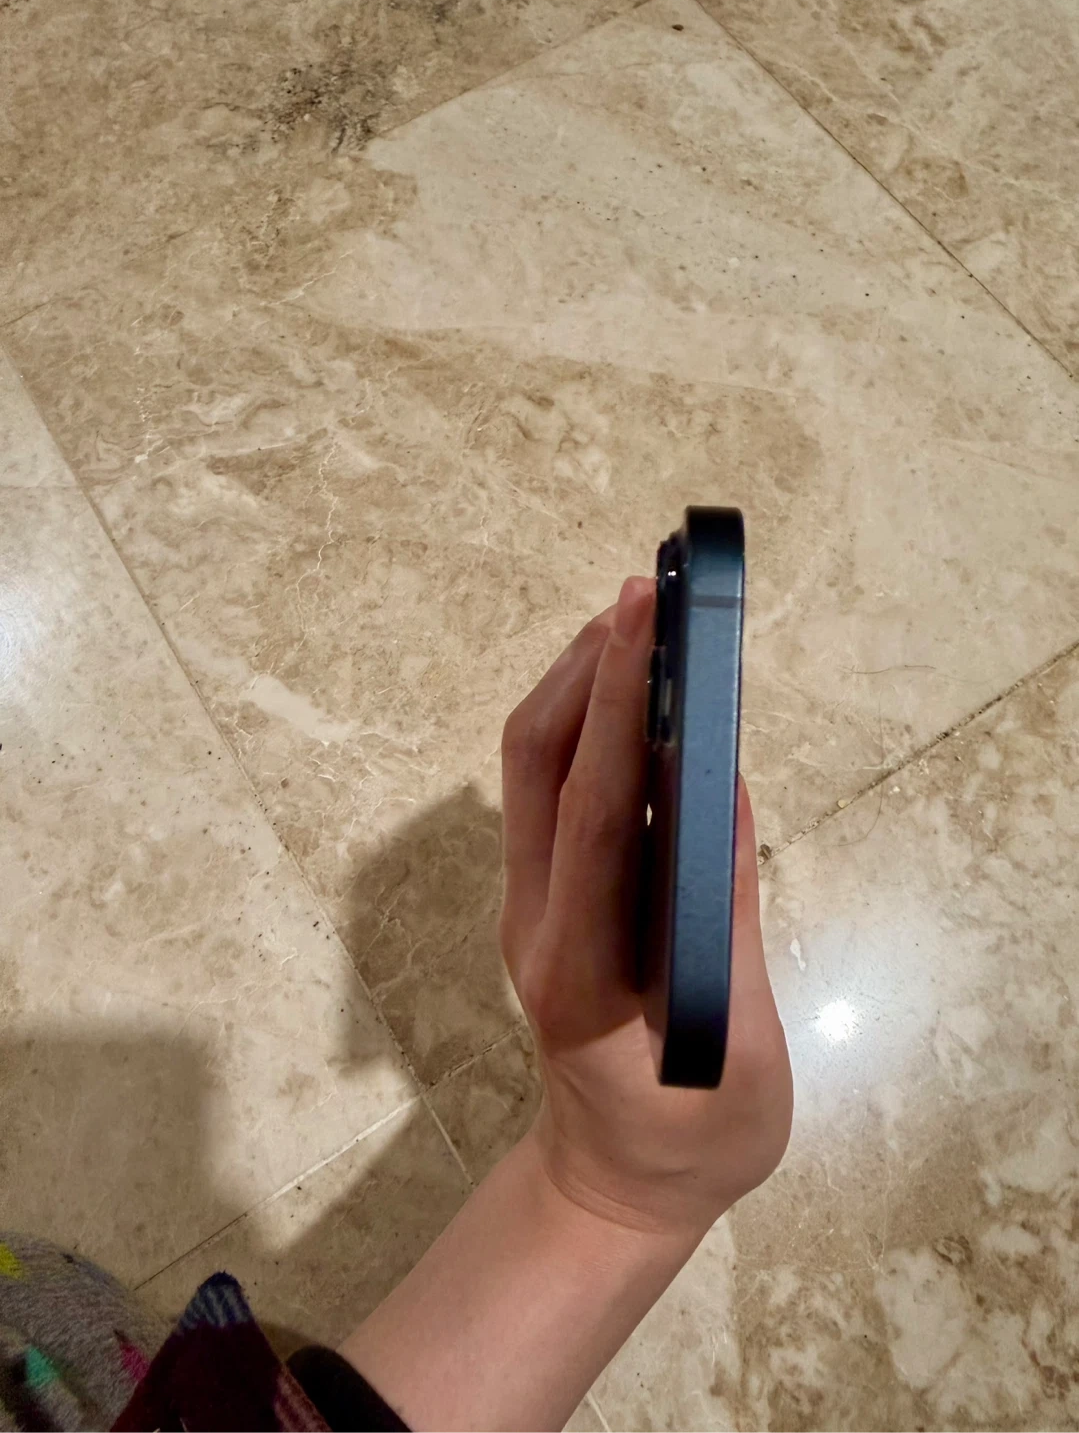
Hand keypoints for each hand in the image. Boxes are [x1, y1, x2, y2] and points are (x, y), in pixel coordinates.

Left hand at [501, 576, 792, 1240]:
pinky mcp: (544, 899)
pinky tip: (635, 699)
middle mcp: (535, 920)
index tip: (645, 618)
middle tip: (645, 595)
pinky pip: (553, 792)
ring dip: (579, 686)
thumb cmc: (690, 1135)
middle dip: (585, 669)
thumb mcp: (737, 1042)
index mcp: (583, 965)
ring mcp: (528, 906)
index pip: (594, 812)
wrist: (615, 1184)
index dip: (619, 709)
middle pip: (535, 765)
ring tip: (640, 623)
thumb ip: (726, 914)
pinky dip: (589, 729)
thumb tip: (722, 785)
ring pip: (532, 768)